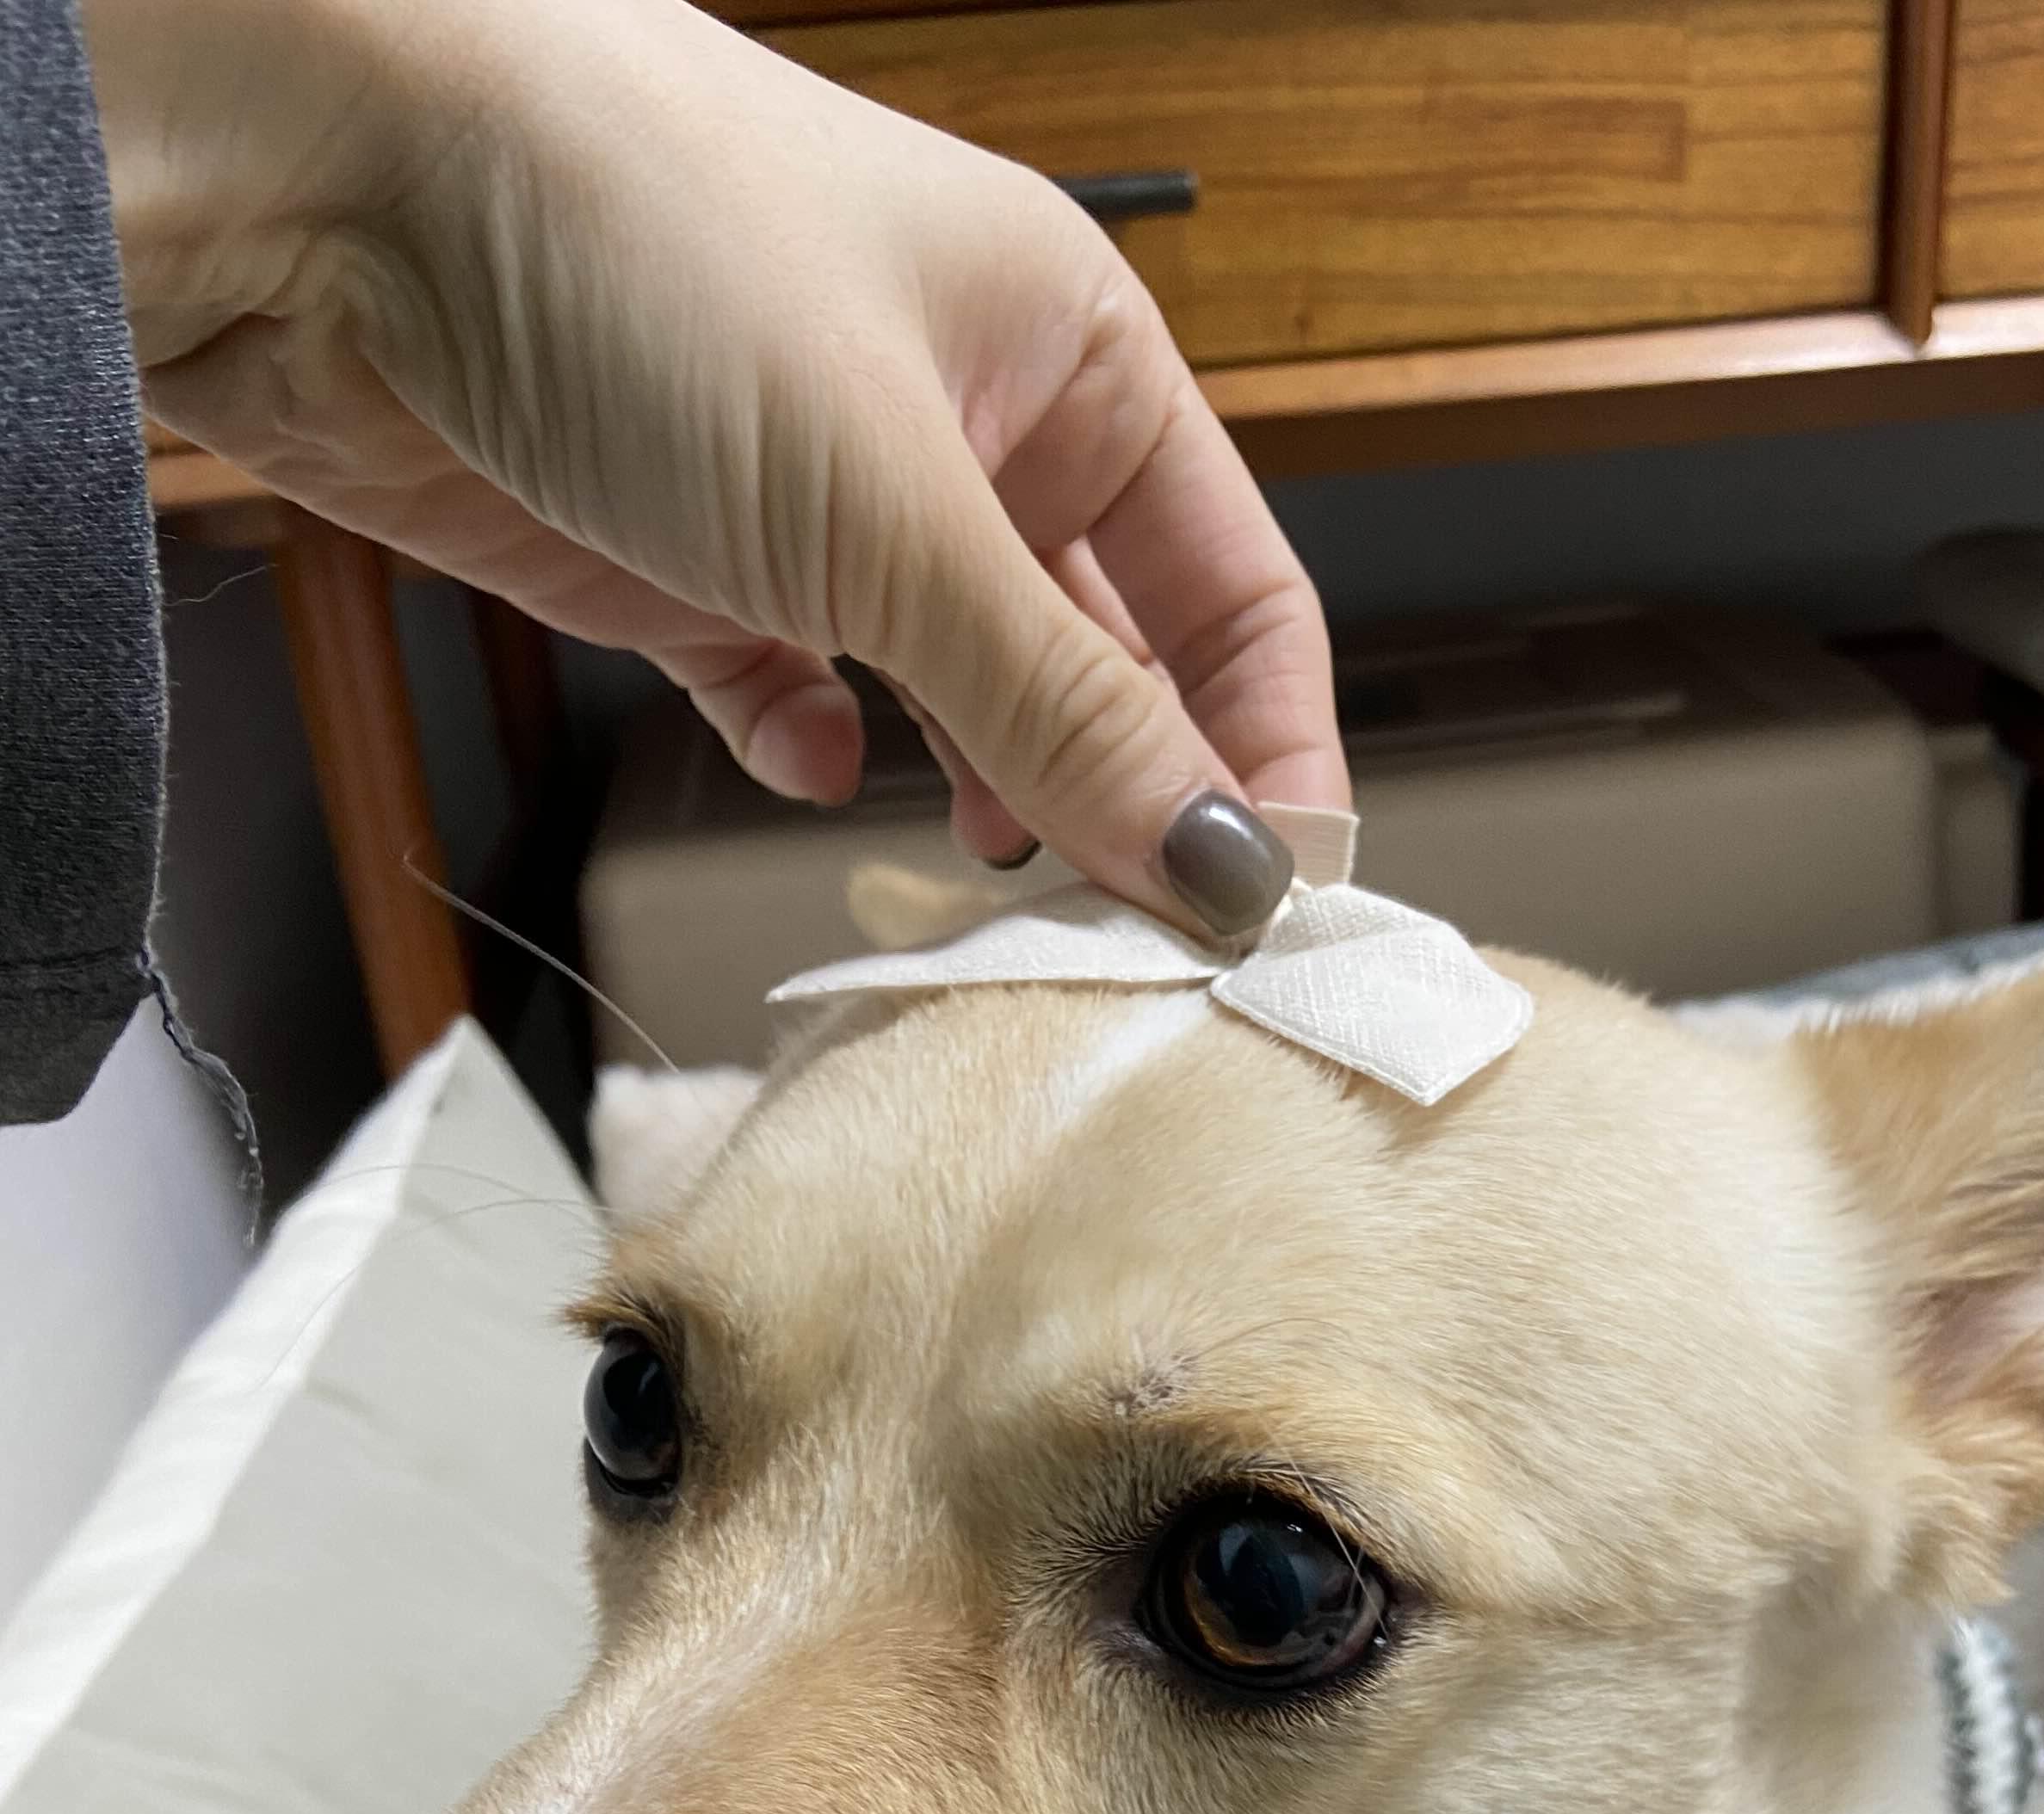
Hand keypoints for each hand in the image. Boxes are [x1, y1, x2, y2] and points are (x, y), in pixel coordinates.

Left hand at [83, 0, 1341, 934]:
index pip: (1233, 592)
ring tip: (985, 887)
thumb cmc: (630, 241)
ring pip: (955, 697)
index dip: (1264, 750)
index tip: (1268, 907)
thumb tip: (1226, 869)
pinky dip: (808, 747)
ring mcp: (819, 501)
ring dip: (978, 796)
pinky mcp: (685, 566)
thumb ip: (1067, 711)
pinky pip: (789, 692)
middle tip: (1125, 947)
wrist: (323, 183)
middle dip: (1120, 799)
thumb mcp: (899, 511)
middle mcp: (962, 424)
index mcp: (1067, 354)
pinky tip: (800, 761)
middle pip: (1103, 664)